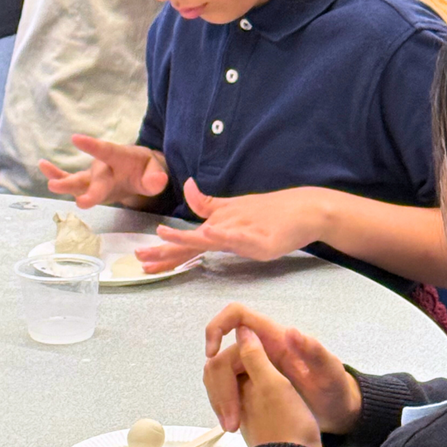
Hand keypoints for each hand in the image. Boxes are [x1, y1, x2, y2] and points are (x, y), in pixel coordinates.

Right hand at [39, 134, 168, 209]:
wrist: (141, 172)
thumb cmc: (147, 170)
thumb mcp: (156, 172)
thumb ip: (156, 178)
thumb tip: (158, 181)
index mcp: (121, 157)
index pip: (107, 151)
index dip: (92, 146)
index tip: (76, 139)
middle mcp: (104, 166)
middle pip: (95, 178)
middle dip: (89, 190)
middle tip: (81, 201)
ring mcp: (94, 177)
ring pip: (78, 181)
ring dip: (66, 184)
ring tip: (52, 185)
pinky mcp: (89, 186)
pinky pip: (73, 184)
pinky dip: (59, 179)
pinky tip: (45, 172)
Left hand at [134, 178, 326, 270]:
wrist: (305, 209)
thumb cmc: (272, 212)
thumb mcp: (236, 210)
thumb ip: (210, 204)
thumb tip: (188, 187)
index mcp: (219, 225)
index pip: (187, 242)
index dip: (165, 251)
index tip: (142, 259)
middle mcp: (226, 226)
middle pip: (192, 241)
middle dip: (166, 250)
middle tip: (141, 257)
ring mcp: (244, 231)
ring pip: (211, 236)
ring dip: (188, 237)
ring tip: (165, 236)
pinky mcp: (262, 238)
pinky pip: (241, 236)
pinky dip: (226, 234)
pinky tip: (211, 233)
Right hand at [204, 304, 361, 434]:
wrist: (337, 414)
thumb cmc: (334, 389)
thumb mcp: (329, 372)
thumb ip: (314, 352)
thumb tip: (290, 332)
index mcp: (274, 337)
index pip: (237, 316)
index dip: (218, 327)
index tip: (211, 353)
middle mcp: (259, 350)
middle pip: (222, 355)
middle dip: (220, 385)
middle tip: (231, 418)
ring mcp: (253, 369)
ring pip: (219, 374)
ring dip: (219, 398)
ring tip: (232, 425)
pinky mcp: (249, 387)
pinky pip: (225, 390)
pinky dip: (222, 404)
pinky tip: (233, 423)